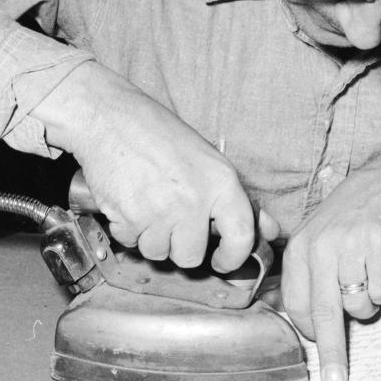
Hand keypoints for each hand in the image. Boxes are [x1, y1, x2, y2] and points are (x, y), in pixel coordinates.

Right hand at [34, 61, 277, 271]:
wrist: (110, 118)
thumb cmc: (159, 135)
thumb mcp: (208, 160)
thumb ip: (236, 200)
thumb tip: (270, 230)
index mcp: (221, 182)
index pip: (242, 237)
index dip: (233, 257)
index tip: (222, 262)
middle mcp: (194, 200)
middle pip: (191, 256)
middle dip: (179, 245)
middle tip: (169, 219)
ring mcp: (161, 211)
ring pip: (158, 253)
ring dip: (150, 237)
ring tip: (146, 204)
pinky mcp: (129, 218)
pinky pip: (130, 242)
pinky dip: (126, 229)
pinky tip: (128, 202)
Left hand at [281, 154, 380, 380]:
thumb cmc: (350, 217)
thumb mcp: (318, 236)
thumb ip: (308, 274)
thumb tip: (303, 320)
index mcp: (301, 248)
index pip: (297, 303)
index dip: (309, 330)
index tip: (316, 346)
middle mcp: (322, 246)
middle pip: (324, 311)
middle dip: (331, 350)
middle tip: (335, 378)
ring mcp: (351, 245)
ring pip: (358, 304)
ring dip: (367, 305)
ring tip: (369, 279)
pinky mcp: (380, 245)